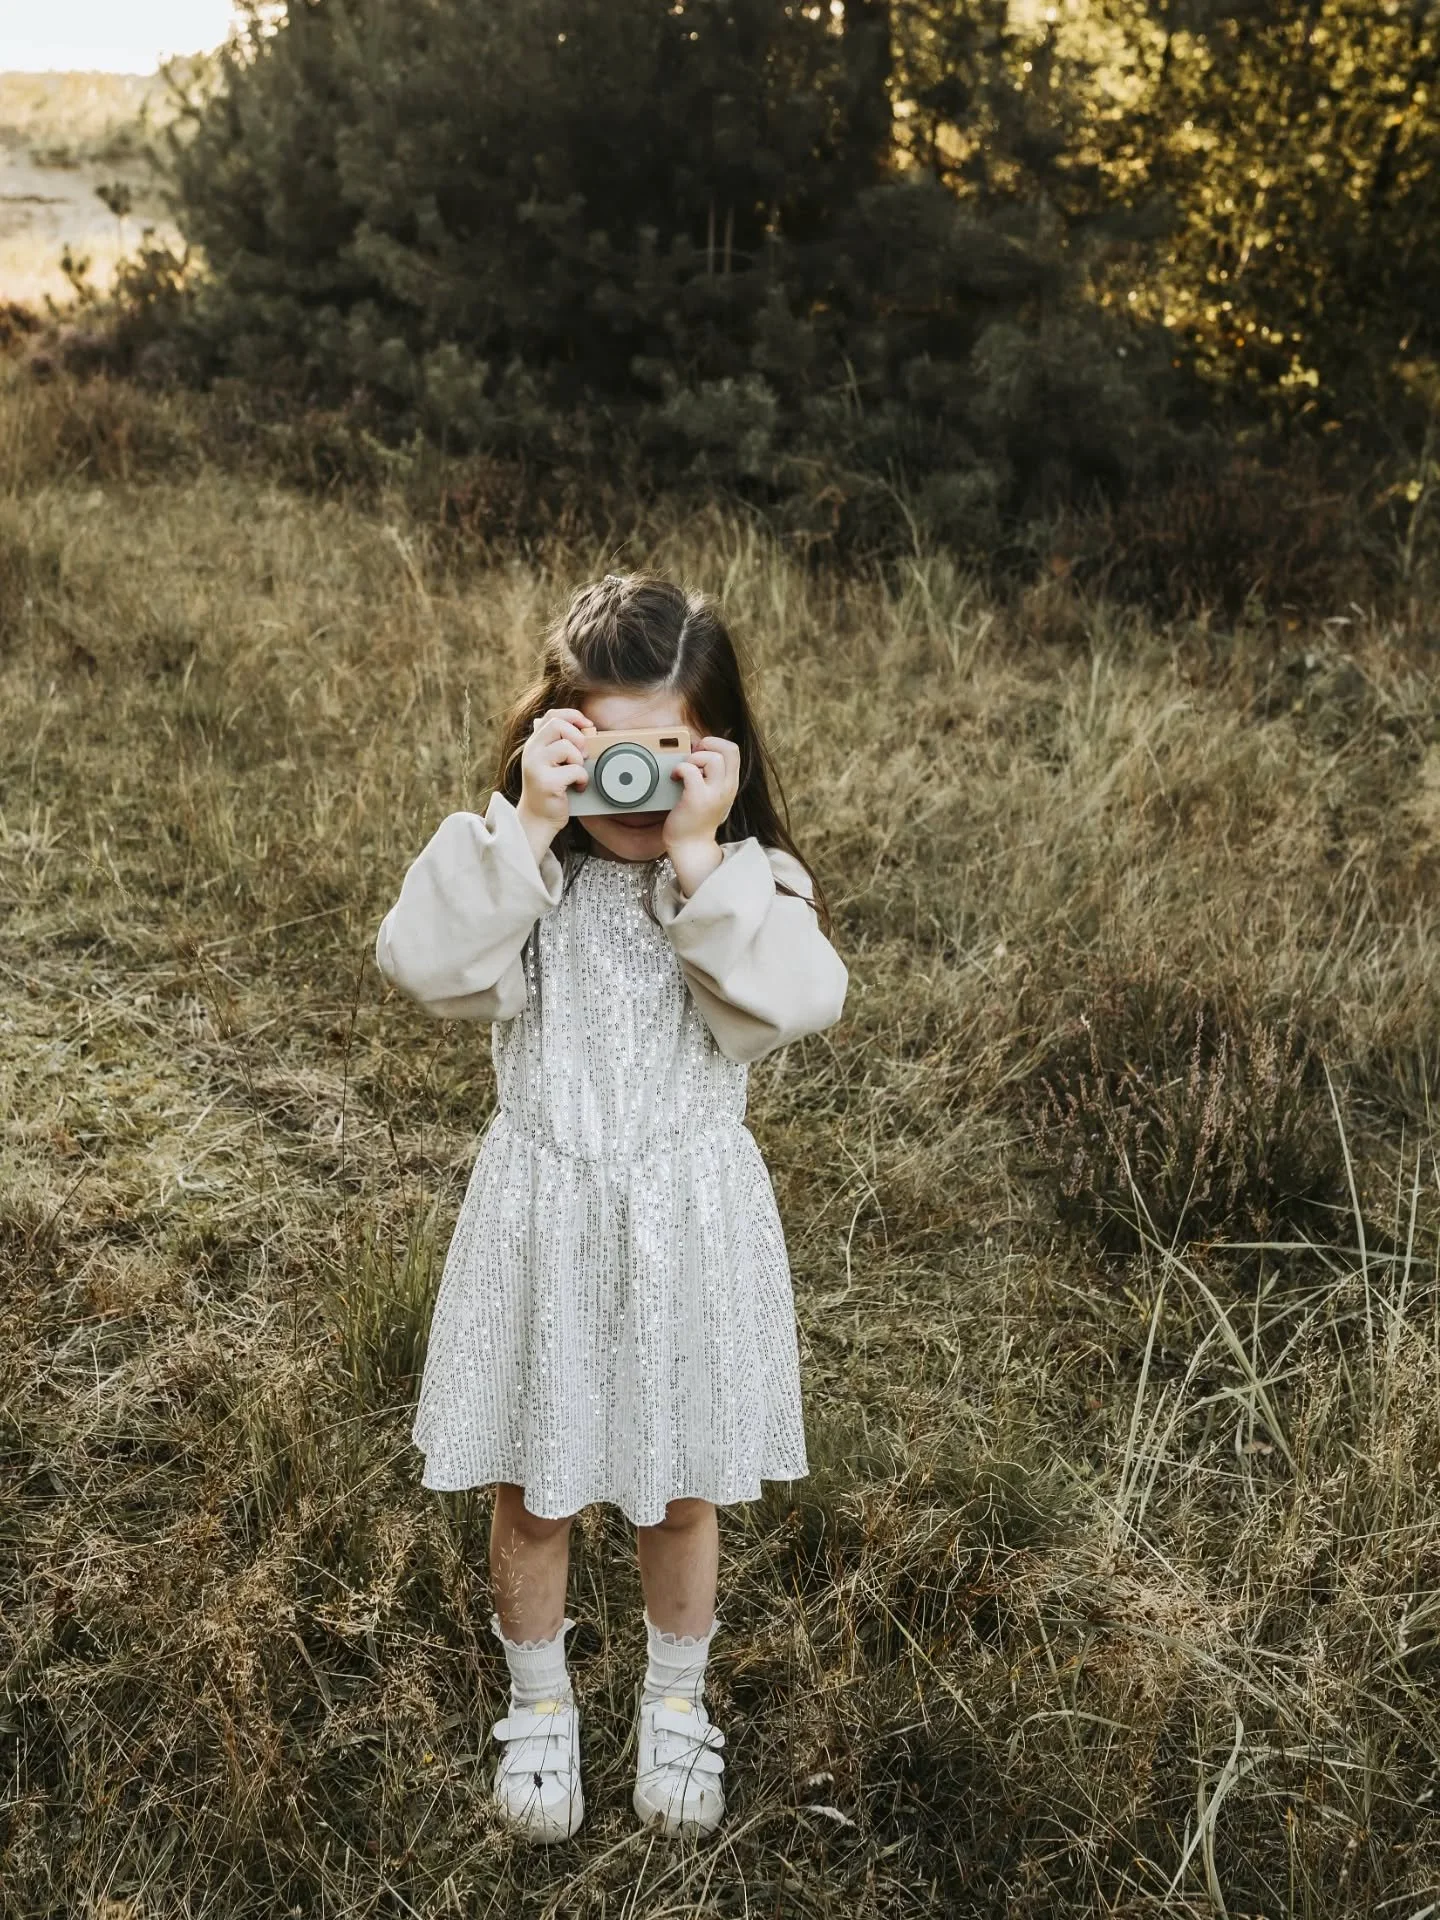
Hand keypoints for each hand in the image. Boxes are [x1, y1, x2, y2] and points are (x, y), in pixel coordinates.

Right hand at [515, 708, 592, 865]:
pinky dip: (582, 779)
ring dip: (579, 761)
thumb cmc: (549, 790)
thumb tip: (578, 725)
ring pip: (567, 747)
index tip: (587, 727)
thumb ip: (556, 743)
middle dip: (578, 738)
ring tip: (576, 773)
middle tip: (582, 755)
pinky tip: (577, 787)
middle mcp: (531, 752)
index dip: (573, 716)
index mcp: (534, 743)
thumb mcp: (549, 762)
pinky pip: (575, 770)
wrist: (537, 819)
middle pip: (558, 725)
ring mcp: (536, 766)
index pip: (551, 715)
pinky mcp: (547, 782)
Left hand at [664, 735, 739, 894]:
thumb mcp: (712, 794)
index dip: (715, 744)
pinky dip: (679, 769)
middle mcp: (727, 787)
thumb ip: (712, 776)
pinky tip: (674, 778)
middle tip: (693, 758)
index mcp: (731, 784)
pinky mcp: (697, 799)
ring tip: (684, 771)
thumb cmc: (696, 820)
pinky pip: (689, 770)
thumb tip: (698, 751)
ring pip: (712, 757)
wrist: (691, 848)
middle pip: (728, 748)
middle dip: (707, 746)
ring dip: (693, 759)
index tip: (700, 753)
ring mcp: (714, 793)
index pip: (733, 750)